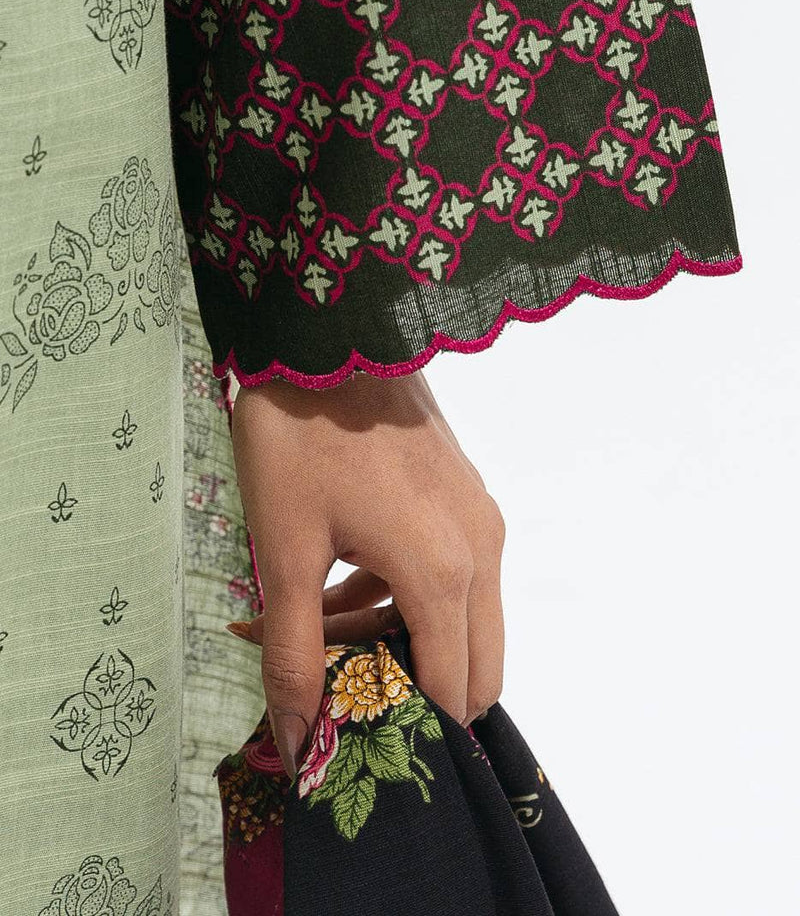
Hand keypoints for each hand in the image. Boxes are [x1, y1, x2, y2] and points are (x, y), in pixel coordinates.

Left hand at [228, 370, 505, 777]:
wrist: (330, 338)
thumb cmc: (300, 439)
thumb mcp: (284, 551)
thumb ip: (294, 652)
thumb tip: (300, 736)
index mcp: (443, 572)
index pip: (455, 692)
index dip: (407, 726)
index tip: (351, 729)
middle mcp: (482, 550)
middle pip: (478, 665)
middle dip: (412, 688)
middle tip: (338, 680)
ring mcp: (480, 518)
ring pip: (463, 619)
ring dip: (400, 638)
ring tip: (315, 625)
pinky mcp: (466, 496)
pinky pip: (455, 573)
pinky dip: (406, 595)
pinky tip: (338, 578)